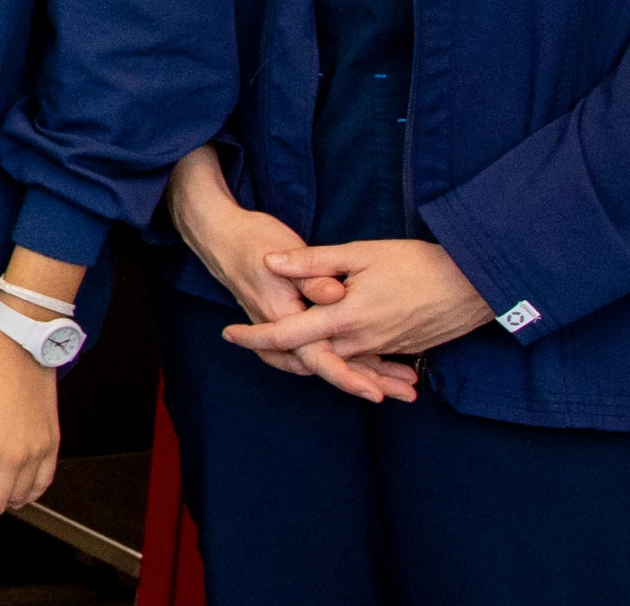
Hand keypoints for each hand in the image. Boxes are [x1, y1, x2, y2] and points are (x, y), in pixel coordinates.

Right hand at [170, 174, 405, 401]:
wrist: (221, 236)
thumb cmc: (254, 240)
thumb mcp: (284, 250)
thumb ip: (312, 275)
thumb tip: (335, 294)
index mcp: (281, 315)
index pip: (316, 357)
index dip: (347, 376)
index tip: (375, 393)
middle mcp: (283, 330)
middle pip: (328, 367)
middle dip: (368, 382)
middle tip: (407, 394)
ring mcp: (287, 329)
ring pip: (328, 362)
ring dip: (366, 374)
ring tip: (403, 386)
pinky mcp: (294, 322)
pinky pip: (323, 350)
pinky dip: (351, 360)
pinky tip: (378, 364)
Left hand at [227, 238, 493, 381]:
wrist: (477, 285)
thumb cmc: (418, 261)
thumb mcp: (361, 253)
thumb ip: (314, 261)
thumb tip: (270, 262)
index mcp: (345, 318)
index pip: (288, 335)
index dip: (255, 337)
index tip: (229, 334)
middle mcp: (361, 341)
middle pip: (309, 356)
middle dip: (278, 353)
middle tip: (248, 340)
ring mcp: (383, 349)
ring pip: (337, 361)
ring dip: (312, 359)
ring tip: (282, 351)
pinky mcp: (401, 349)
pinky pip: (364, 360)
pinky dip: (345, 360)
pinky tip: (333, 351)